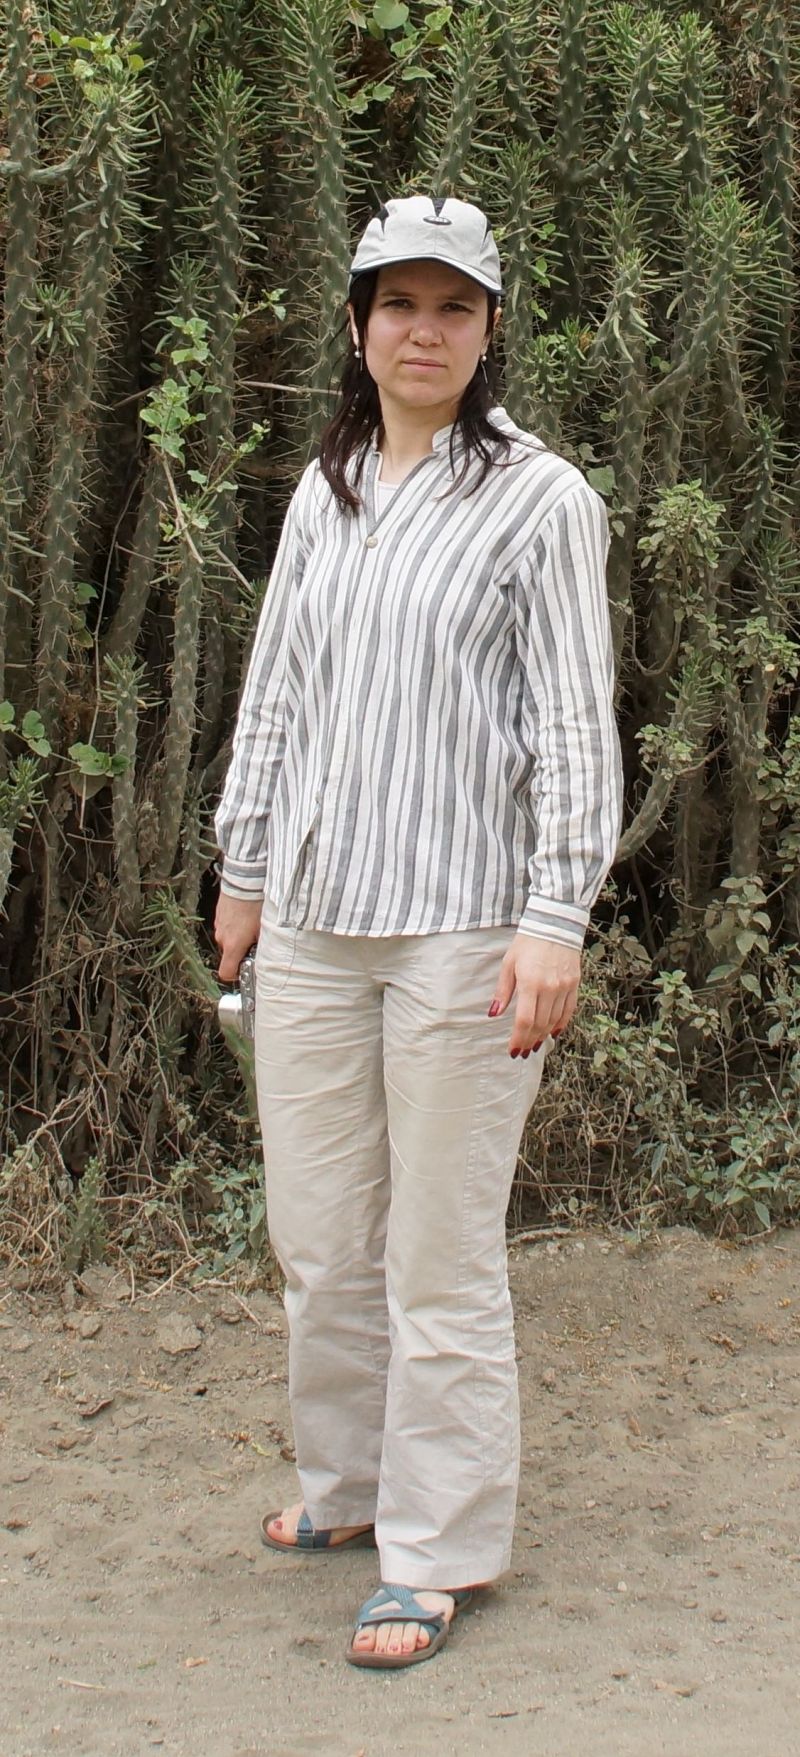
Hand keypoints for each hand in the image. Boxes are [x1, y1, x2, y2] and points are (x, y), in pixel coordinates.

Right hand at [214, 893, 262, 981]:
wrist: (244, 880)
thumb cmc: (255, 904)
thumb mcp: (265, 929)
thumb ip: (263, 946)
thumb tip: (267, 955)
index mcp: (233, 945)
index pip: (226, 972)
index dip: (236, 975)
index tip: (246, 968)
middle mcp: (222, 937)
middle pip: (230, 954)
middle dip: (242, 951)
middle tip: (257, 941)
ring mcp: (219, 925)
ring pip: (229, 939)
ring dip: (239, 937)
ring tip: (252, 925)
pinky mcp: (219, 914)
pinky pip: (226, 926)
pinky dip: (235, 926)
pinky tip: (246, 915)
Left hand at [488, 933, 580, 1057]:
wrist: (556, 924)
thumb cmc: (528, 942)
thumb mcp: (509, 963)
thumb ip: (503, 991)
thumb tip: (494, 1013)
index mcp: (530, 982)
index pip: (525, 1020)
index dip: (518, 1038)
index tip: (513, 1050)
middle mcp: (549, 987)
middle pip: (540, 1024)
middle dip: (530, 1040)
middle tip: (523, 1051)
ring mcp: (564, 986)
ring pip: (554, 1020)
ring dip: (543, 1035)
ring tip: (534, 1044)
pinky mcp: (574, 984)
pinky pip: (568, 1010)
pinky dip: (560, 1023)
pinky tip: (553, 1032)